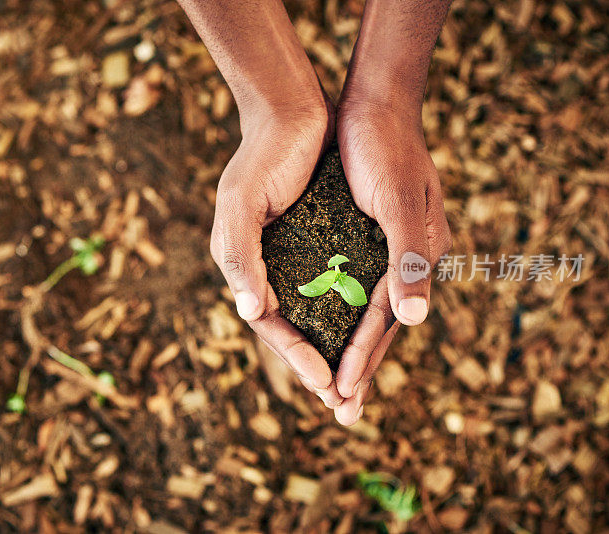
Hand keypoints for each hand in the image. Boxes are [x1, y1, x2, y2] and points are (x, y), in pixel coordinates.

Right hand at [210, 99, 345, 408]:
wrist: (292, 110)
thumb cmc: (263, 157)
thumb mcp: (241, 206)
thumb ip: (240, 258)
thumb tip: (248, 313)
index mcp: (246, 264)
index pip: (270, 324)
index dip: (296, 356)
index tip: (326, 386)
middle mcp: (269, 265)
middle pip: (295, 327)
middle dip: (319, 367)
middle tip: (345, 407)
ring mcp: (295, 254)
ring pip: (318, 313)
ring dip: (337, 346)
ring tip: (358, 383)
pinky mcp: (321, 238)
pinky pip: (335, 285)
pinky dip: (349, 311)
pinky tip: (368, 330)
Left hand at [332, 100, 451, 424]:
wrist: (375, 101)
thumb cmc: (383, 148)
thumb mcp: (395, 201)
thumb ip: (409, 260)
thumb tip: (415, 321)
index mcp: (416, 256)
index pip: (384, 322)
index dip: (361, 358)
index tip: (339, 396)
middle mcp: (406, 258)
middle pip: (379, 326)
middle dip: (359, 370)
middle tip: (341, 415)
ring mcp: (388, 248)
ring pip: (366, 311)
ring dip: (351, 349)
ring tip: (334, 386)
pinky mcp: (369, 236)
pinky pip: (356, 285)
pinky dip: (343, 313)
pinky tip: (328, 328)